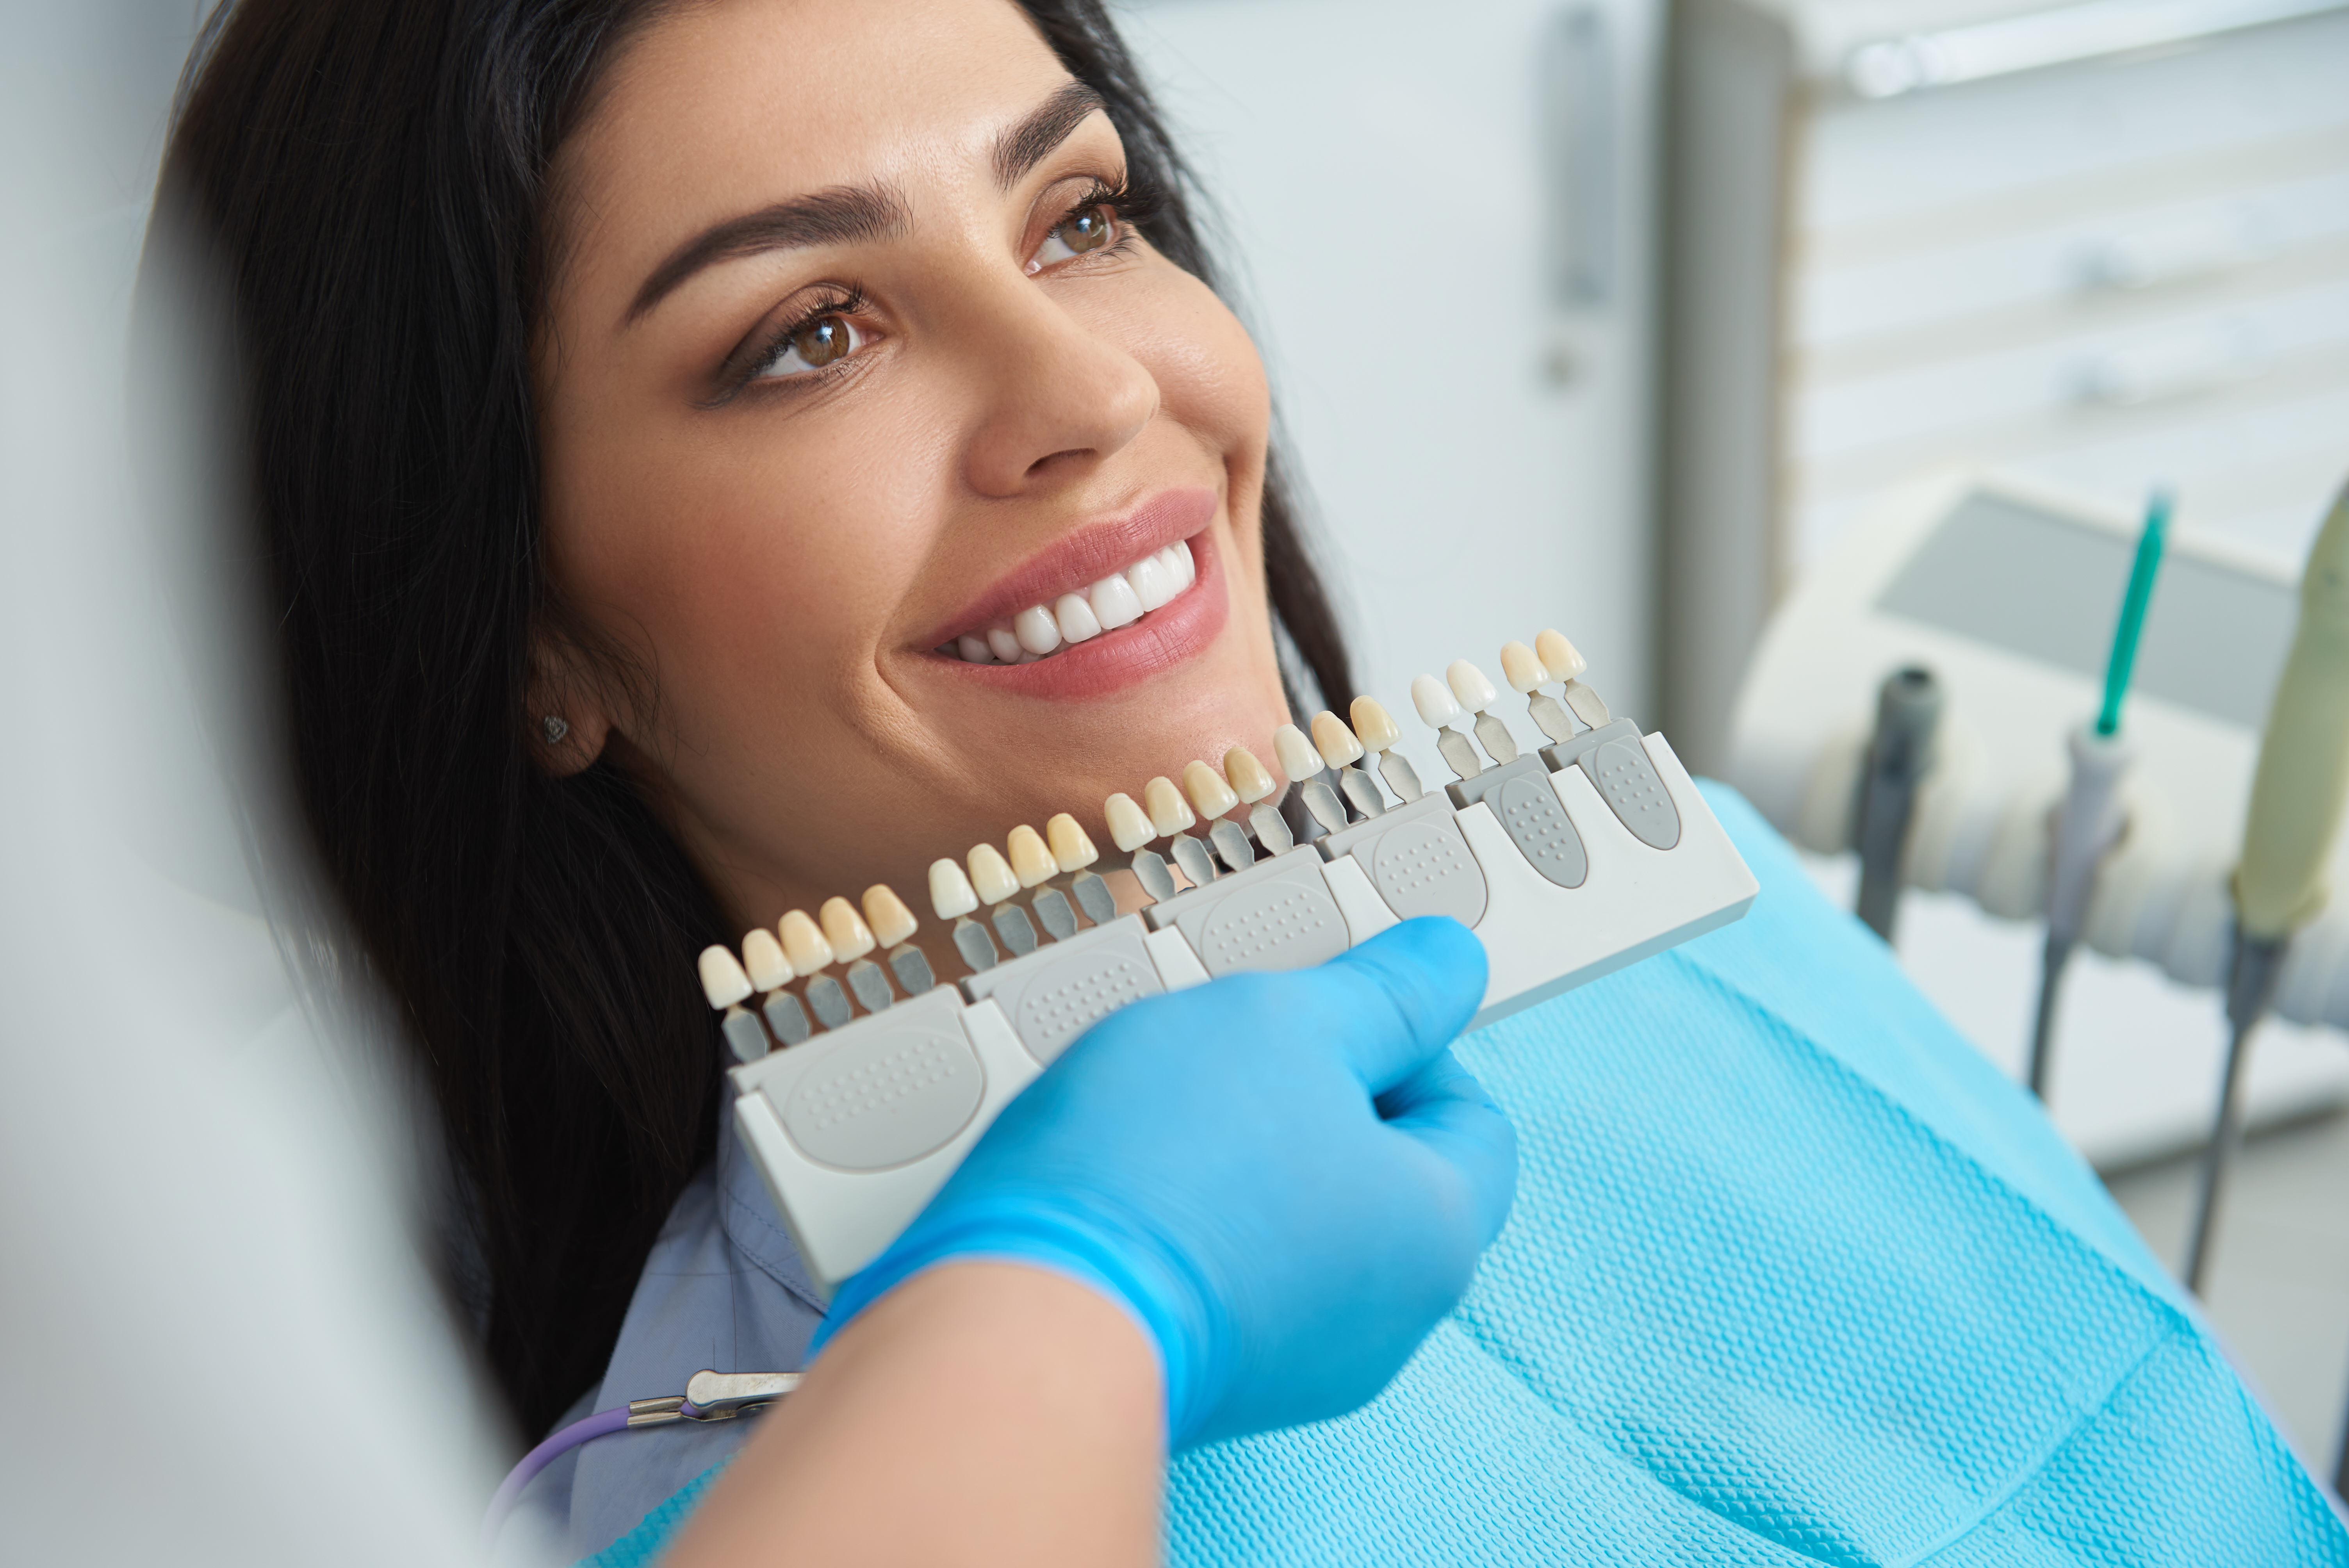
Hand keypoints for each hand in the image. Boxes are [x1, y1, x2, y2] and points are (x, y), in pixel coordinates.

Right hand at [813, 917, 1518, 1448]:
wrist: (1023, 1320)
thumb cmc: (1161, 1173)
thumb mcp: (1291, 1020)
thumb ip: (1385, 992)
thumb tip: (1449, 963)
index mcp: (1435, 1233)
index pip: (1469, 1111)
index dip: (1406, 1037)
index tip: (1334, 999)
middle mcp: (1380, 1318)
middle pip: (1374, 1165)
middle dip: (1307, 1088)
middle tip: (1234, 1040)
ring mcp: (1289, 1359)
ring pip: (1287, 1212)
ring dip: (1237, 1145)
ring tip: (1158, 1102)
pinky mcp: (1201, 1371)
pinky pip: (1220, 1265)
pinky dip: (1187, 1211)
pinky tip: (1123, 1171)